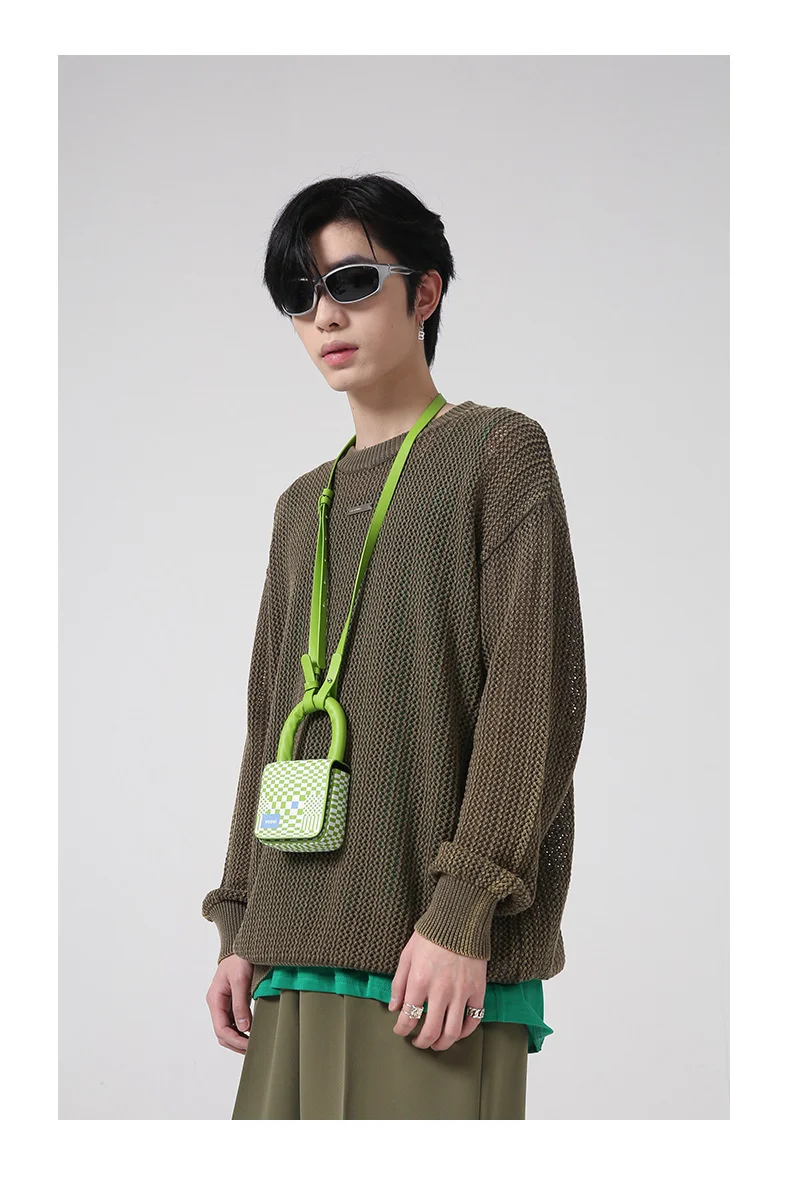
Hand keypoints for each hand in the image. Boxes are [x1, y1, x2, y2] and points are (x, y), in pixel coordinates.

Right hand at [206, 953, 252, 1053]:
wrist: (244, 946)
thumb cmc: (240, 959)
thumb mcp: (241, 980)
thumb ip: (240, 1004)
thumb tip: (244, 1028)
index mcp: (215, 999)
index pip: (221, 1029)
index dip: (235, 1040)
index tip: (249, 1045)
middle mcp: (217, 1004)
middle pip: (222, 1033)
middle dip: (236, 1043)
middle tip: (253, 1048)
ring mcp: (224, 1004)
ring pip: (227, 1029)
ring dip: (238, 1039)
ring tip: (253, 1044)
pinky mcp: (232, 1002)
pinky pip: (233, 1022)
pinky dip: (241, 1031)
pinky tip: (251, 1033)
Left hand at [388, 931, 486, 1050]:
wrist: (459, 921)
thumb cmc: (430, 937)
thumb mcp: (407, 956)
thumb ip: (399, 984)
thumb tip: (394, 1008)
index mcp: (420, 981)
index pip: (409, 1017)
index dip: (402, 1029)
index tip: (400, 1030)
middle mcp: (441, 991)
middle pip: (431, 1031)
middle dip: (422, 1042)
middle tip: (418, 1042)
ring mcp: (461, 992)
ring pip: (453, 1031)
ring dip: (443, 1044)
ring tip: (437, 1044)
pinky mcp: (478, 990)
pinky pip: (474, 1019)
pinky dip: (466, 1031)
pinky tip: (457, 1032)